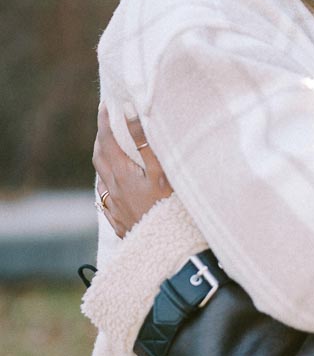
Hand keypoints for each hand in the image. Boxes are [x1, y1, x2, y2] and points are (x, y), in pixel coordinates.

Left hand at [93, 104, 172, 238]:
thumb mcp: (162, 173)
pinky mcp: (121, 223)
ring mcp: (116, 209)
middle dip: (102, 138)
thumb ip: (145, 143)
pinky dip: (109, 185)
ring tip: (113, 151)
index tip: (107, 104)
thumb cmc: (170, 210)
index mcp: (122, 175)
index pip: (108, 140)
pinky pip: (107, 199)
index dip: (105, 120)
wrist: (169, 251)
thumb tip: (129, 114)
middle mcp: (113, 191)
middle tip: (109, 123)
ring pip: (102, 179)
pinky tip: (116, 186)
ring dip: (104, 161)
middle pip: (100, 158)